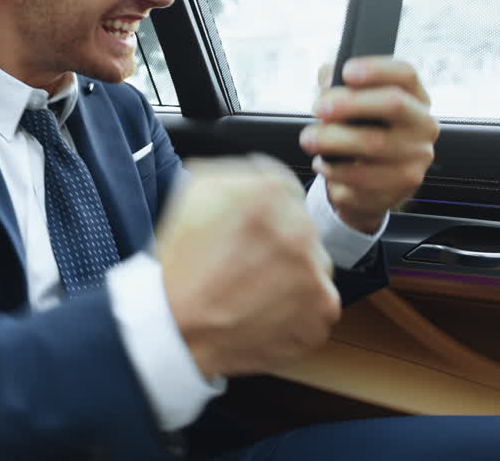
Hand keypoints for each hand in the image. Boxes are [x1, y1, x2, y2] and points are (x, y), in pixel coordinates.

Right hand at [154, 155, 340, 378]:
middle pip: (302, 229)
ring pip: (314, 266)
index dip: (265, 213)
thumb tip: (260, 170)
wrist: (176, 329)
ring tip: (254, 291)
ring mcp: (315, 273)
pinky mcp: (323, 312)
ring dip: (293, 275)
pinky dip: (299, 310)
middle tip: (246, 264)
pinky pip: (319, 304)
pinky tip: (266, 311)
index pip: (287, 191)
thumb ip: (237, 169)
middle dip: (279, 244)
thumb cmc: (181, 265)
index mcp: (270, 194)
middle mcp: (300, 229)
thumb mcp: (195, 193)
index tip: (252, 232)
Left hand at [299, 57, 438, 233]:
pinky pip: (364, 178)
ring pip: (375, 144)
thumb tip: (328, 78)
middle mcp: (423, 126)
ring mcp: (417, 159)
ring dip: (334, 141)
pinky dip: (336, 171)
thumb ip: (338, 83)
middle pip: (394, 104)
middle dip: (351, 103)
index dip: (377, 69)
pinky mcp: (402, 188)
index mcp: (414, 97)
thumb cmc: (361, 135)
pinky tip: (323, 165)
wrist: (371, 187)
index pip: (406, 73)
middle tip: (319, 109)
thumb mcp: (352, 104)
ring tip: (309, 140)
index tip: (346, 72)